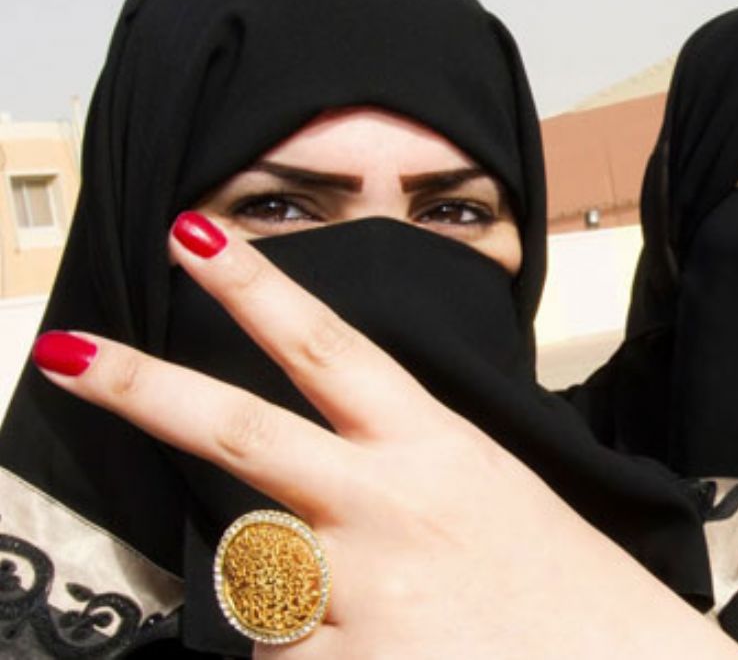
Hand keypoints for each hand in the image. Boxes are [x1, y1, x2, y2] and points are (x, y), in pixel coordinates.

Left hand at [31, 215, 737, 659]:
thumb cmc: (560, 588)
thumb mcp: (488, 500)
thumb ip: (390, 487)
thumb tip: (285, 522)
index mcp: (435, 449)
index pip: (332, 351)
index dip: (257, 289)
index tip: (194, 234)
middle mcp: (387, 506)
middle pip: (241, 432)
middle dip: (142, 387)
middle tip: (64, 351)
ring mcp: (363, 587)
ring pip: (258, 585)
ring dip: (301, 611)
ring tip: (399, 625)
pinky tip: (396, 659)